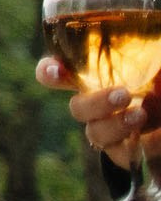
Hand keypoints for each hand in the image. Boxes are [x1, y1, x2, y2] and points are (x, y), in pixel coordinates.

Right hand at [37, 56, 159, 170]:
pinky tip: (155, 136)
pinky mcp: (129, 154)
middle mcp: (100, 104)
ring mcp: (113, 131)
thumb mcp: (155, 61)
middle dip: (96, 103)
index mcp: (99, 77)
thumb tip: (149, 45)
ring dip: (115, 125)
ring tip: (141, 115)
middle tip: (123, 95)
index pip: (59, 74)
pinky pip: (122, 155)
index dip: (49, 72)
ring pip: (96, 133)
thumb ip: (148, 51)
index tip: (56, 71)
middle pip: (78, 108)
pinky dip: (136, 146)